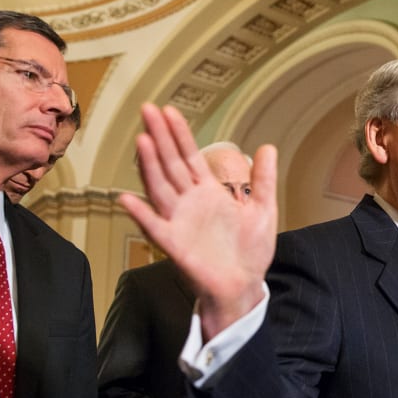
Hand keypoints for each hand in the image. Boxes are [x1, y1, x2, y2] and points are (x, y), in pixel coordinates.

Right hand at [119, 104, 277, 339]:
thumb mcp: (263, 211)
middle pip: (170, 164)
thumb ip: (263, 180)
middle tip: (147, 110)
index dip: (179, 134)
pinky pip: (155, 227)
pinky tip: (128, 198)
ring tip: (143, 141)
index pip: (190, 156)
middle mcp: (189, 203)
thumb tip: (268, 147)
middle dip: (160, 138)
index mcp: (208, 193)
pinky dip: (141, 214)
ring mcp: (179, 222)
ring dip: (150, 166)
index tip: (168, 111)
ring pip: (160, 188)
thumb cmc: (249, 252)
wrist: (243, 287)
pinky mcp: (174, 245)